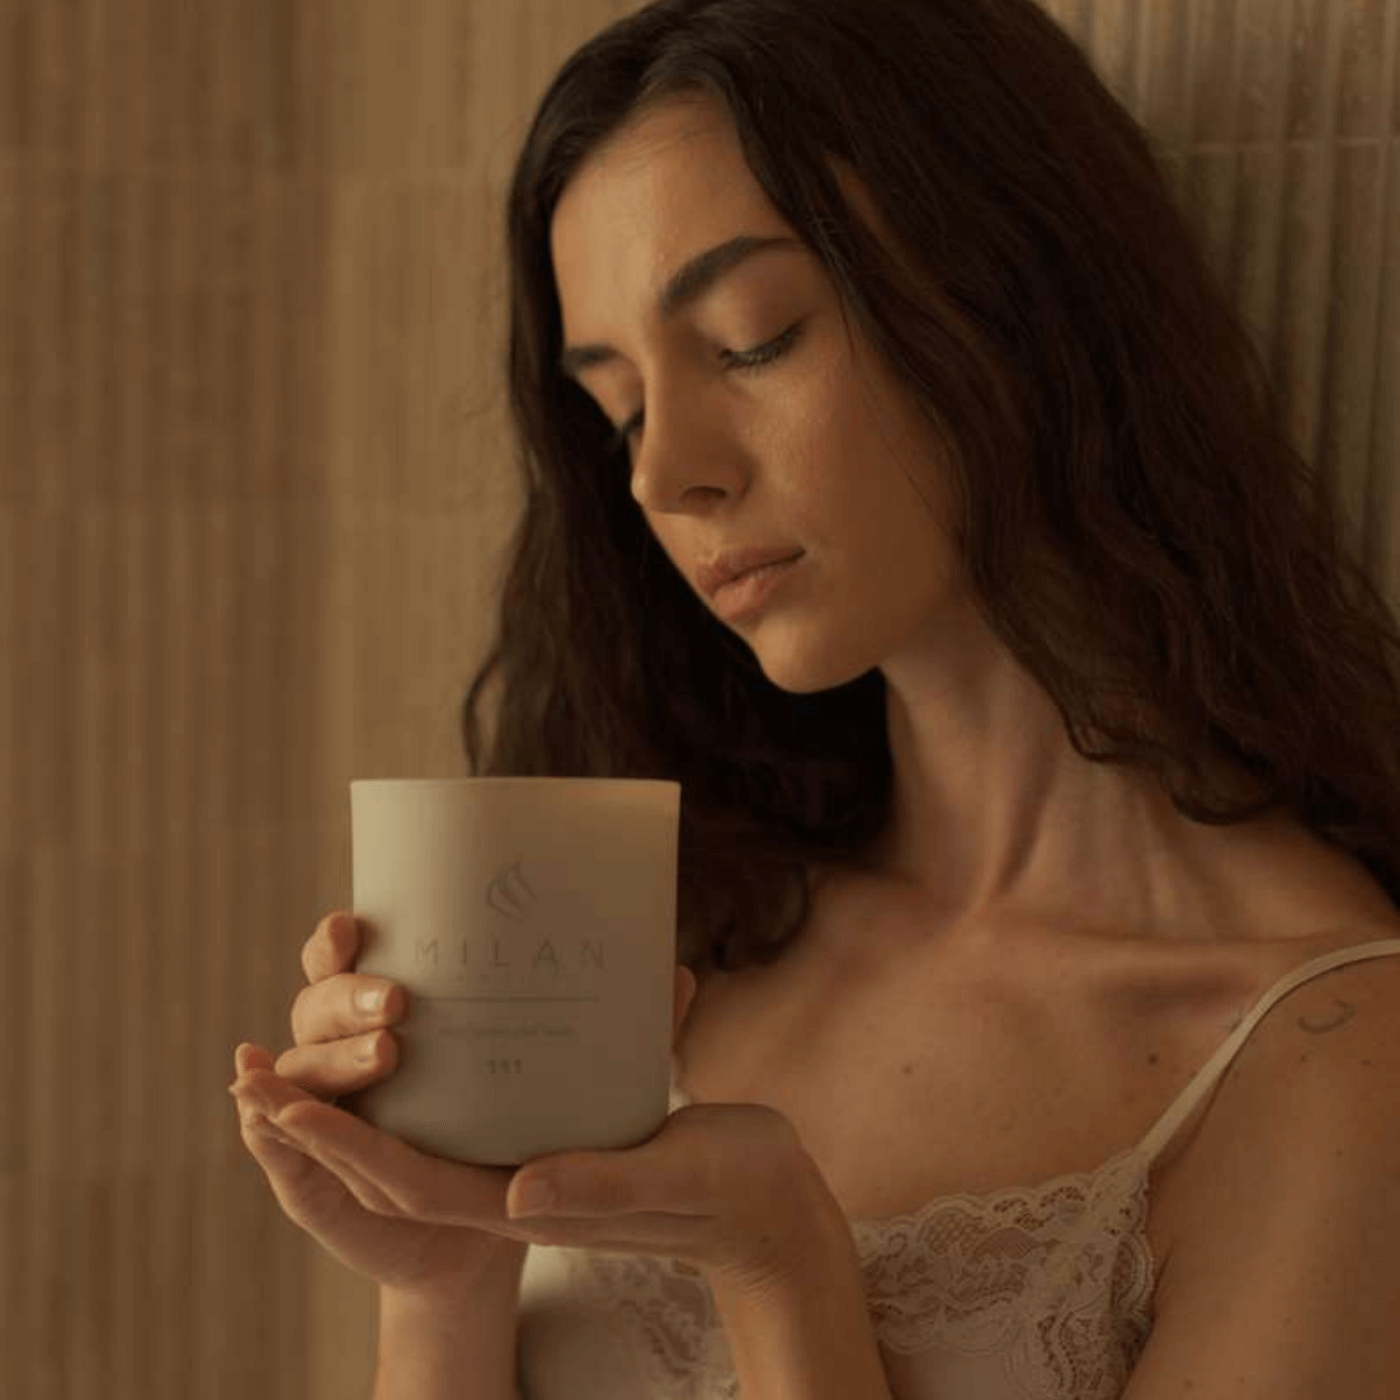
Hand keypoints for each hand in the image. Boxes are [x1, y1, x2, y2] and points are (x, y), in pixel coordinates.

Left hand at [262, 1069, 839, 1301]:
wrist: (771, 1212)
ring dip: (360, 1103)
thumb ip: (596, 1186)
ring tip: (312, 1050)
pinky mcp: (556, 1143)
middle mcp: (515, 1191)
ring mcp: (532, 1169)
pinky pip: (474, 1115)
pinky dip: (430, 1083)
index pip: (405, 1186)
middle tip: (260, 1066)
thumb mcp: (670, 1179)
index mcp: (528, 1209)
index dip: (336, 1148)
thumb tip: (517, 1196)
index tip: (275, 1101)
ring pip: (425, 1139)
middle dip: (323, 1122)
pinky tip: (423, 1036)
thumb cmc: (730, 1194)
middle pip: (395, 1163)